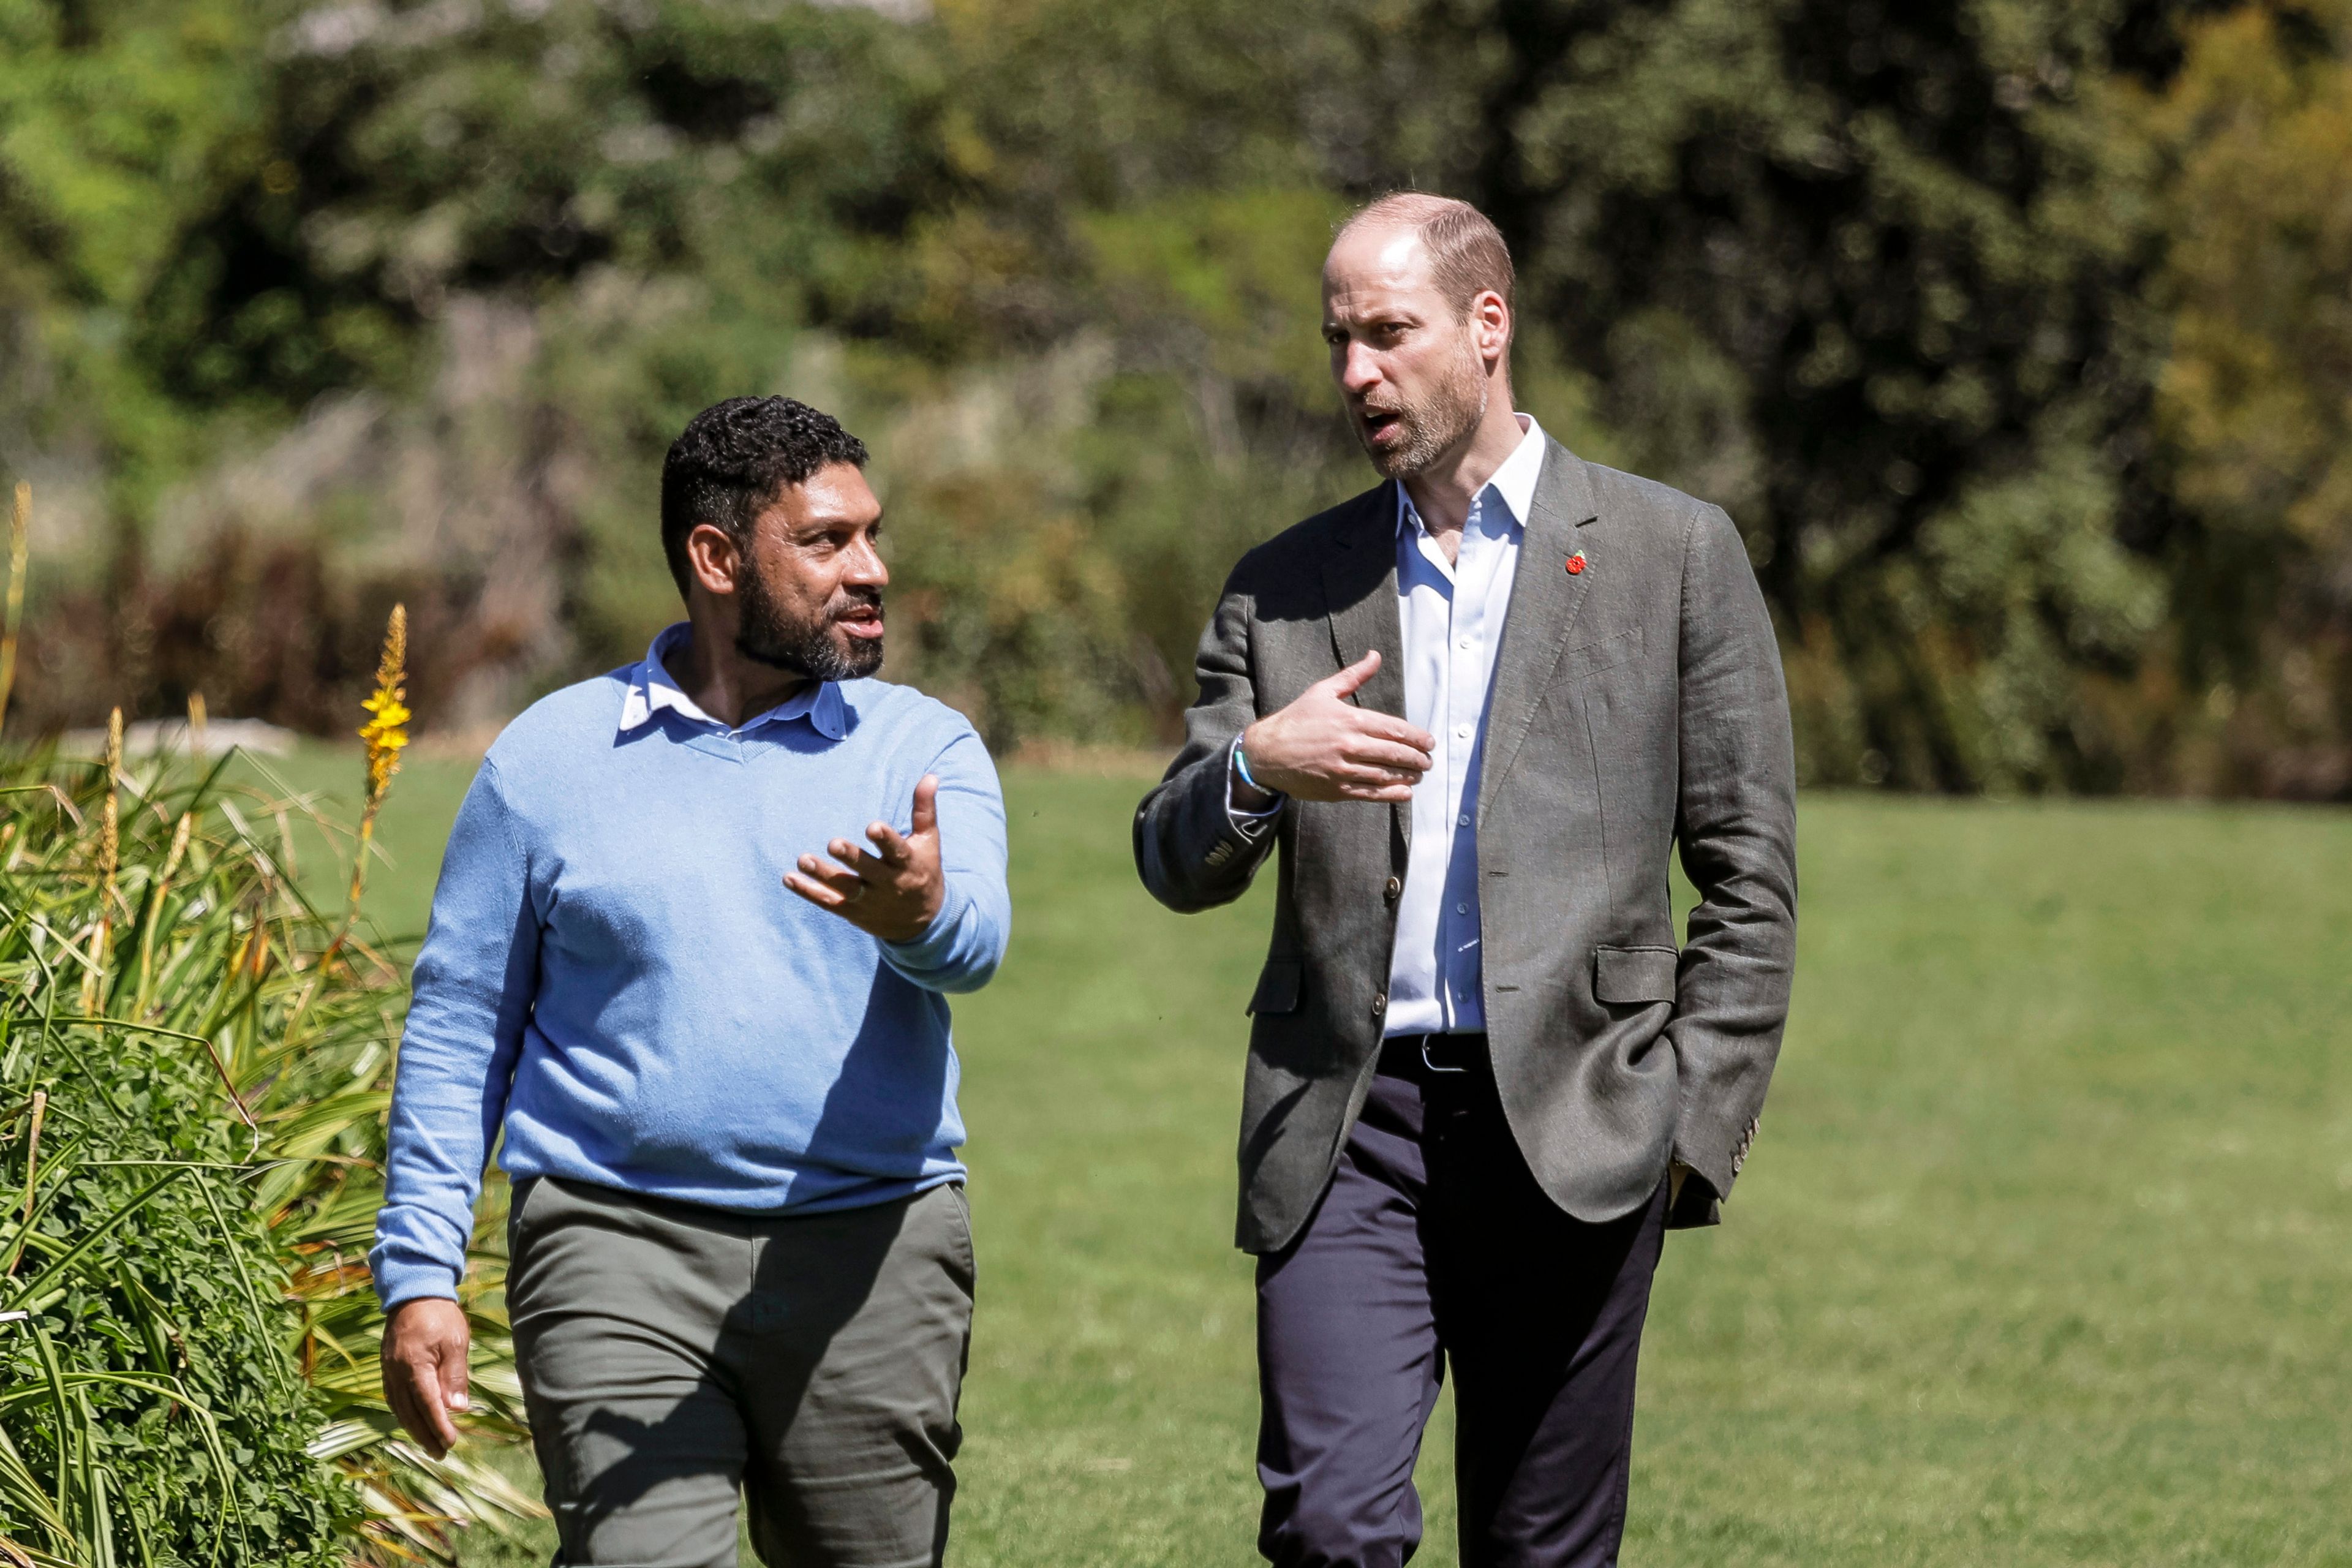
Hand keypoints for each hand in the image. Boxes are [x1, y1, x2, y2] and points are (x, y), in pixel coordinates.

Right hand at [381, 1297, 470, 1459]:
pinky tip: (413, 1422)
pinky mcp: (387, 1368)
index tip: (450, 1442)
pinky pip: (393, 1398)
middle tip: (441, 1453)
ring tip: (429, 1444)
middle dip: (425, 1435)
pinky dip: (403, 1414)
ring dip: (413, 1429)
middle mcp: (396, 1373)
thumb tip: (457, 1408)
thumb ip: (455, 1376)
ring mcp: (388, 1371)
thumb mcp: (456, 1343)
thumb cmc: (440, 1315)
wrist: (414, 1293)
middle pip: (410, 1413)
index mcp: (415, 1366)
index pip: (428, 1405)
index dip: (439, 1426)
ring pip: (399, 1408)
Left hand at [785, 774, 947, 942]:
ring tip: (803, 860)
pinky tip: (789, 878)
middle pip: (868, 870)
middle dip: (851, 858)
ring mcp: (869, 899)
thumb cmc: (924, 871)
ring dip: (823, 875)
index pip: (897, 850)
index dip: (886, 839)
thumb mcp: (929, 842)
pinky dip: (808, 892)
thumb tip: (930, 777)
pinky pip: (829, 902)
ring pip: (845, 887)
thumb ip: (924, 810)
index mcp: (906, 863)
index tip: (873, 826)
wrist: (924, 922)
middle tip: (833, 843)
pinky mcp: (852, 911)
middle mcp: (887, 883)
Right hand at [1240, 651, 1433, 803]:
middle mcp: (1350, 745)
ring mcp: (1343, 769)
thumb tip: (1375, 655)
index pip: (1395, 730)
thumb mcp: (1322, 691)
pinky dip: (1392, 793)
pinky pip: (1371, 793)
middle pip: (1395, 753)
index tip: (1429, 742)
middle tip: (1428, 761)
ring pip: (1386, 774)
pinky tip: (1406, 792)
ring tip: (1419, 775)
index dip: (1417, 737)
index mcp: (1350, 719)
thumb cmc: (1296, 719)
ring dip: (1408, 776)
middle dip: (1418, 758)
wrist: (1266, 752)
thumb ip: (1353, 675)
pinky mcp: (1336, 789)